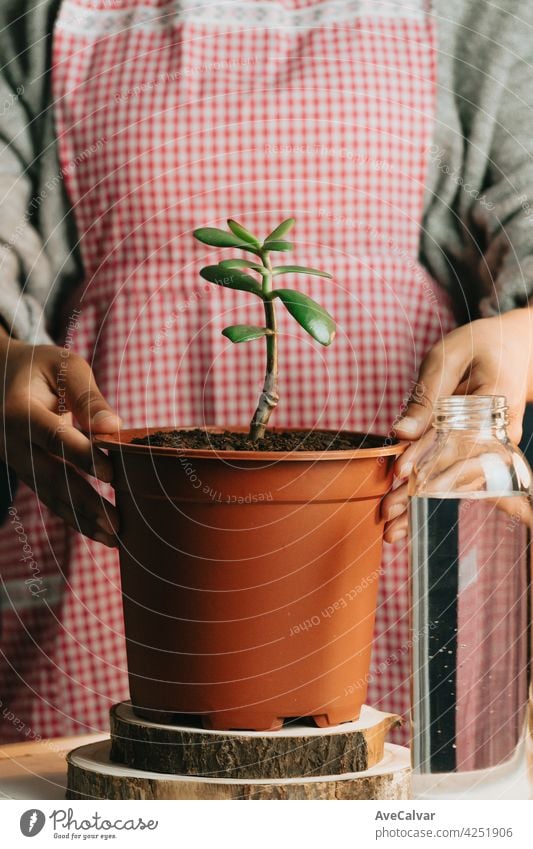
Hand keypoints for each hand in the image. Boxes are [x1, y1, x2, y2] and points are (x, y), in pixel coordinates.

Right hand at [0, 332, 120, 545]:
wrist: (2, 377)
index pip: (54, 436)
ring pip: (50, 495)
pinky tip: (100, 534)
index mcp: (20, 411)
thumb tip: (114, 426)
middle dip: (85, 502)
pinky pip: (50, 498)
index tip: (112, 473)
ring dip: (82, 519)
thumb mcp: (65, 367)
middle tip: (117, 522)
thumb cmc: (42, 368)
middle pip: (51, 475)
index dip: (82, 455)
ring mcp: (16, 462)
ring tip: (114, 537)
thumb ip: (89, 397)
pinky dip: (75, 517)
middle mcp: (13, 442)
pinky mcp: (27, 472)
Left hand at [381, 308, 532, 542]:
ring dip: (424, 503)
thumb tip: (401, 432)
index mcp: (497, 400)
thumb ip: (426, 393)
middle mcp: (501, 433)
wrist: (515, 349)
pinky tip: (409, 519)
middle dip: (421, 492)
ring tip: (393, 529)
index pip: (458, 435)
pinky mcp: (485, 453)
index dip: (427, 454)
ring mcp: (497, 447)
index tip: (400, 472)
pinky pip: (459, 476)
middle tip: (387, 514)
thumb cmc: (480, 346)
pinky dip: (433, 496)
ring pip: (457, 480)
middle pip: (458, 467)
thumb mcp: (449, 355)